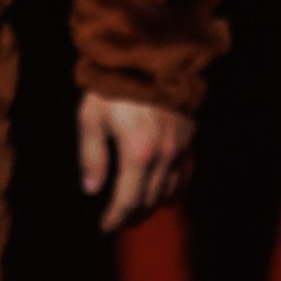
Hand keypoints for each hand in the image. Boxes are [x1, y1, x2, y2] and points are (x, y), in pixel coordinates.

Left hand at [78, 93, 194, 232]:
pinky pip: (185, 174)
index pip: (127, 200)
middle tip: (119, 223)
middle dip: (133, 215)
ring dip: (152, 205)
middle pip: (148, 200)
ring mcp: (180, 148)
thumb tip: (91, 189)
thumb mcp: (91, 117)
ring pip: (168, 190)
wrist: (151, 53)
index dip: (115, 217)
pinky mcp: (190, 138)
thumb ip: (91, 156)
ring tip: (138, 213)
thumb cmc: (114, 84)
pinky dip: (176, 190)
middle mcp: (163, 156)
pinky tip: (168, 200)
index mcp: (136, 152)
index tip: (105, 227)